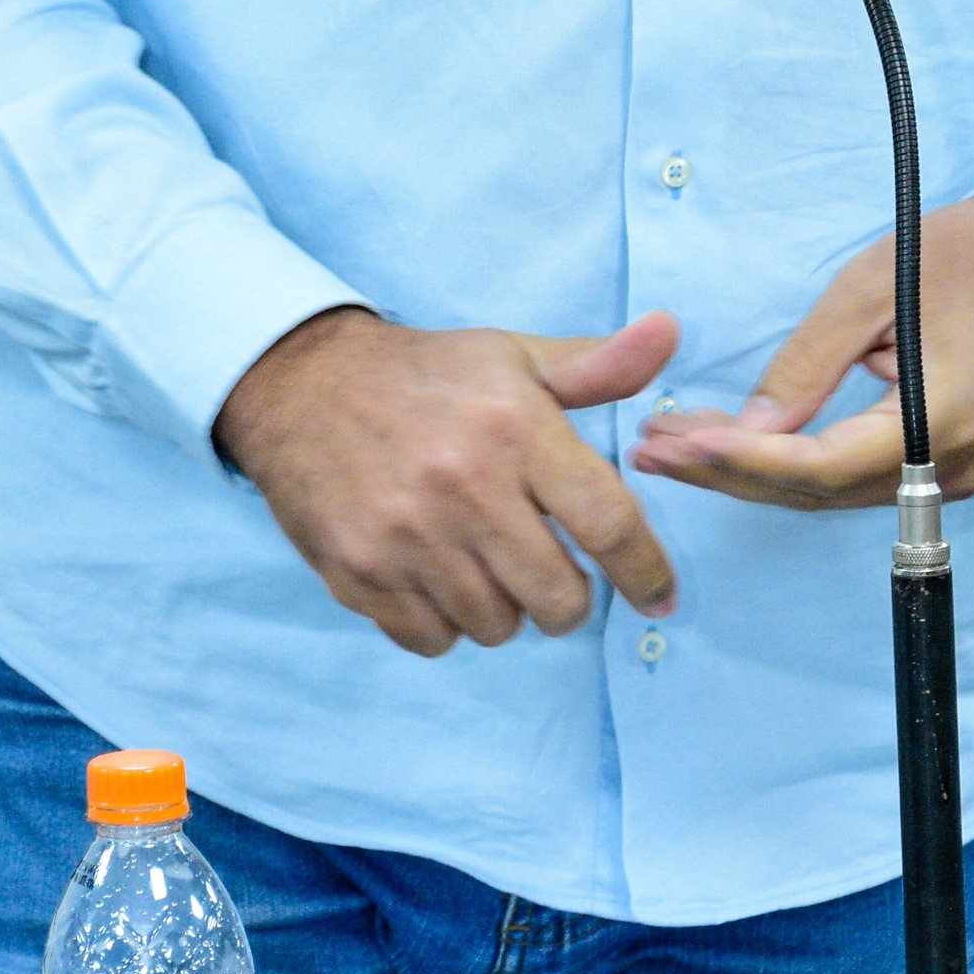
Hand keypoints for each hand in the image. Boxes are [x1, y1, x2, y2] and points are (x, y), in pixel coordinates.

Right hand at [214, 305, 679, 656]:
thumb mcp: (512, 356)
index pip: (608, 523)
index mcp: (515, 429)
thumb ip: (596, 365)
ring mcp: (408, 537)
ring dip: (505, 609)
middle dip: (568, 598)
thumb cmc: (425, 376)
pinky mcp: (361, 573)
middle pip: (559, 597)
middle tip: (552, 574)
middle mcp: (465, 487)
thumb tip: (671, 333)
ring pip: (498, 626)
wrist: (302, 385)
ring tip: (485, 564)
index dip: (647, 572)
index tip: (660, 597)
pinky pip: (434, 640)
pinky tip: (439, 579)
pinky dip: (447, 624)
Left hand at [628, 191, 973, 510]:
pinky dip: (790, 468)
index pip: (827, 465)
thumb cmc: (963, 257)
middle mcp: (952, 467)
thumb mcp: (871, 288)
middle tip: (648, 448)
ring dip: (750, 473)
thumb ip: (808, 363)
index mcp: (945, 419)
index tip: (680, 442)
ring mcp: (951, 476)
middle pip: (822, 491)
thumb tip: (746, 429)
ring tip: (669, 447)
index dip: (747, 460)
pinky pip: (852, 480)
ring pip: (831, 493)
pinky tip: (732, 447)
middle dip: (729, 472)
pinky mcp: (940, 468)